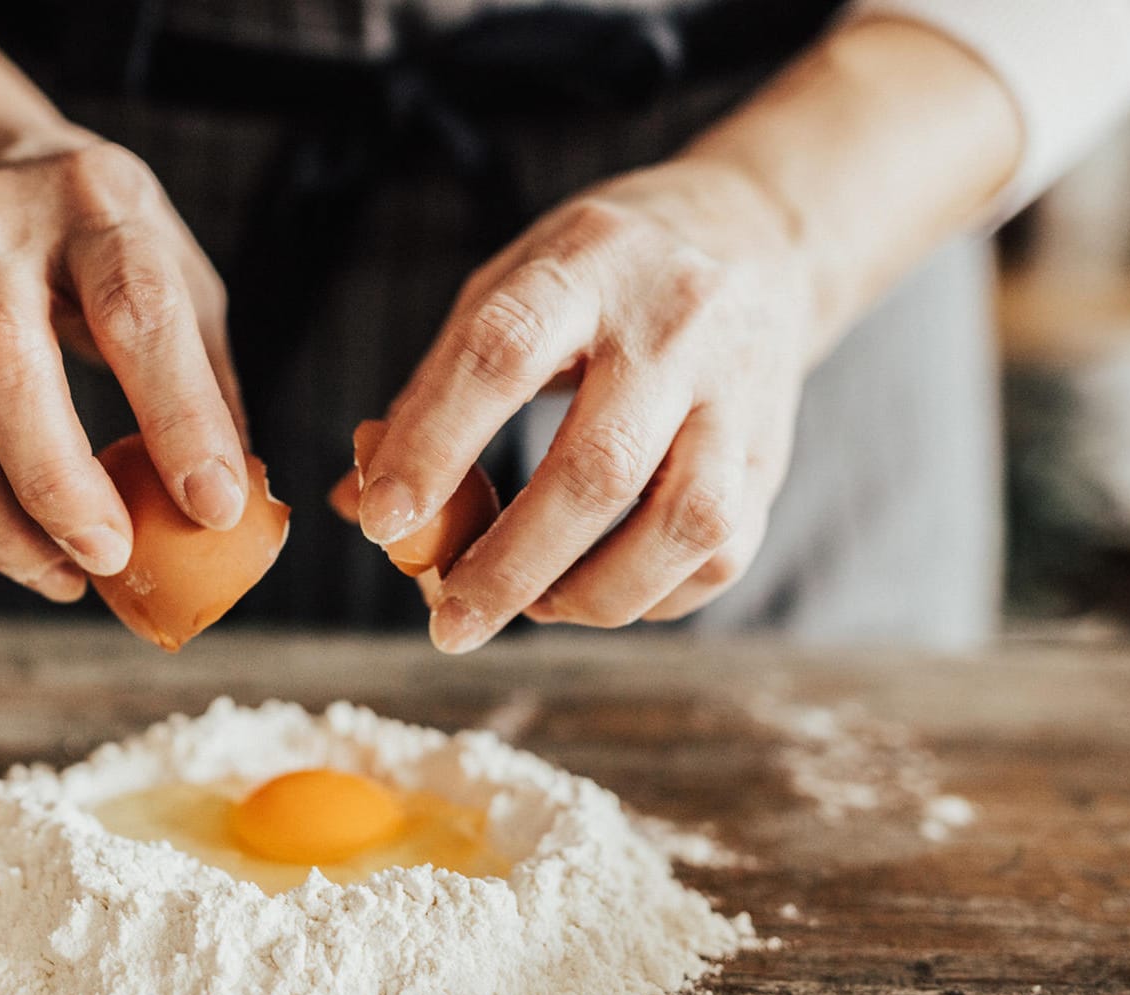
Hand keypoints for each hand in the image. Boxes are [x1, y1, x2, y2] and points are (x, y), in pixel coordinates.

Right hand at [0, 128, 246, 601]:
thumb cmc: (97, 239)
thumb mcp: (177, 271)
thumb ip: (205, 381)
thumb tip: (227, 509)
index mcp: (96, 204)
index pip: (135, 309)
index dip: (178, 417)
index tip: (213, 508)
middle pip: (0, 363)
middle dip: (57, 484)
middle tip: (111, 557)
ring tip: (61, 575)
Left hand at [356, 160, 817, 651]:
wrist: (750, 235)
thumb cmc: (596, 277)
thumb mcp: (506, 289)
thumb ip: (433, 392)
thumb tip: (358, 502)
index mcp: (582, 266)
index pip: (503, 354)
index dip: (435, 445)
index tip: (382, 522)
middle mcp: (673, 325)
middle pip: (598, 467)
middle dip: (511, 566)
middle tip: (451, 623)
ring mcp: (736, 391)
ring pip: (685, 523)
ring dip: (595, 594)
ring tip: (536, 607)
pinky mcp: (771, 453)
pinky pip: (723, 553)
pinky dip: (653, 597)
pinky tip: (600, 592)